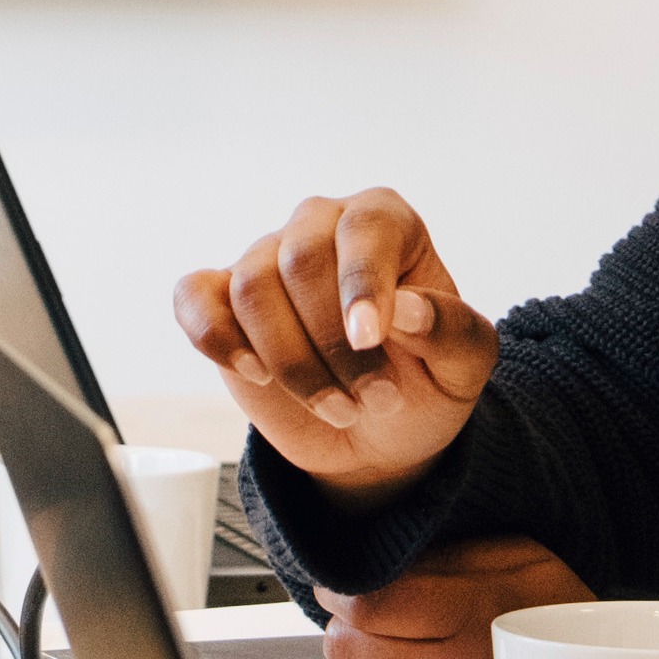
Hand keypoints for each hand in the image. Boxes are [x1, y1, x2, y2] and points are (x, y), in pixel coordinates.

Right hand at [175, 187, 500, 503]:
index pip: (365, 229)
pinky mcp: (220, 300)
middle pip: (302, 260)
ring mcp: (265, 259)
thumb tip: (406, 309)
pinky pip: (194, 298)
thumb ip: (449, 330)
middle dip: (334, 344)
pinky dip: (215, 336)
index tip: (368, 339)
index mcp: (384, 222)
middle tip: (374, 400)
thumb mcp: (464, 365)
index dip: (363, 283)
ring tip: (340, 409)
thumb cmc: (425, 384)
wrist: (377, 436)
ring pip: (254, 290)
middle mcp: (320, 226)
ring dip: (293, 363)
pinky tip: (256, 373)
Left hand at [317, 537, 588, 658]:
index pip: (369, 605)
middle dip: (344, 632)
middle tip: (359, 626)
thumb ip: (449, 556)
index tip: (338, 591)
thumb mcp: (522, 562)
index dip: (339, 594)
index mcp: (474, 617)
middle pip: (350, 653)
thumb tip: (380, 562)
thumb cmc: (565, 626)